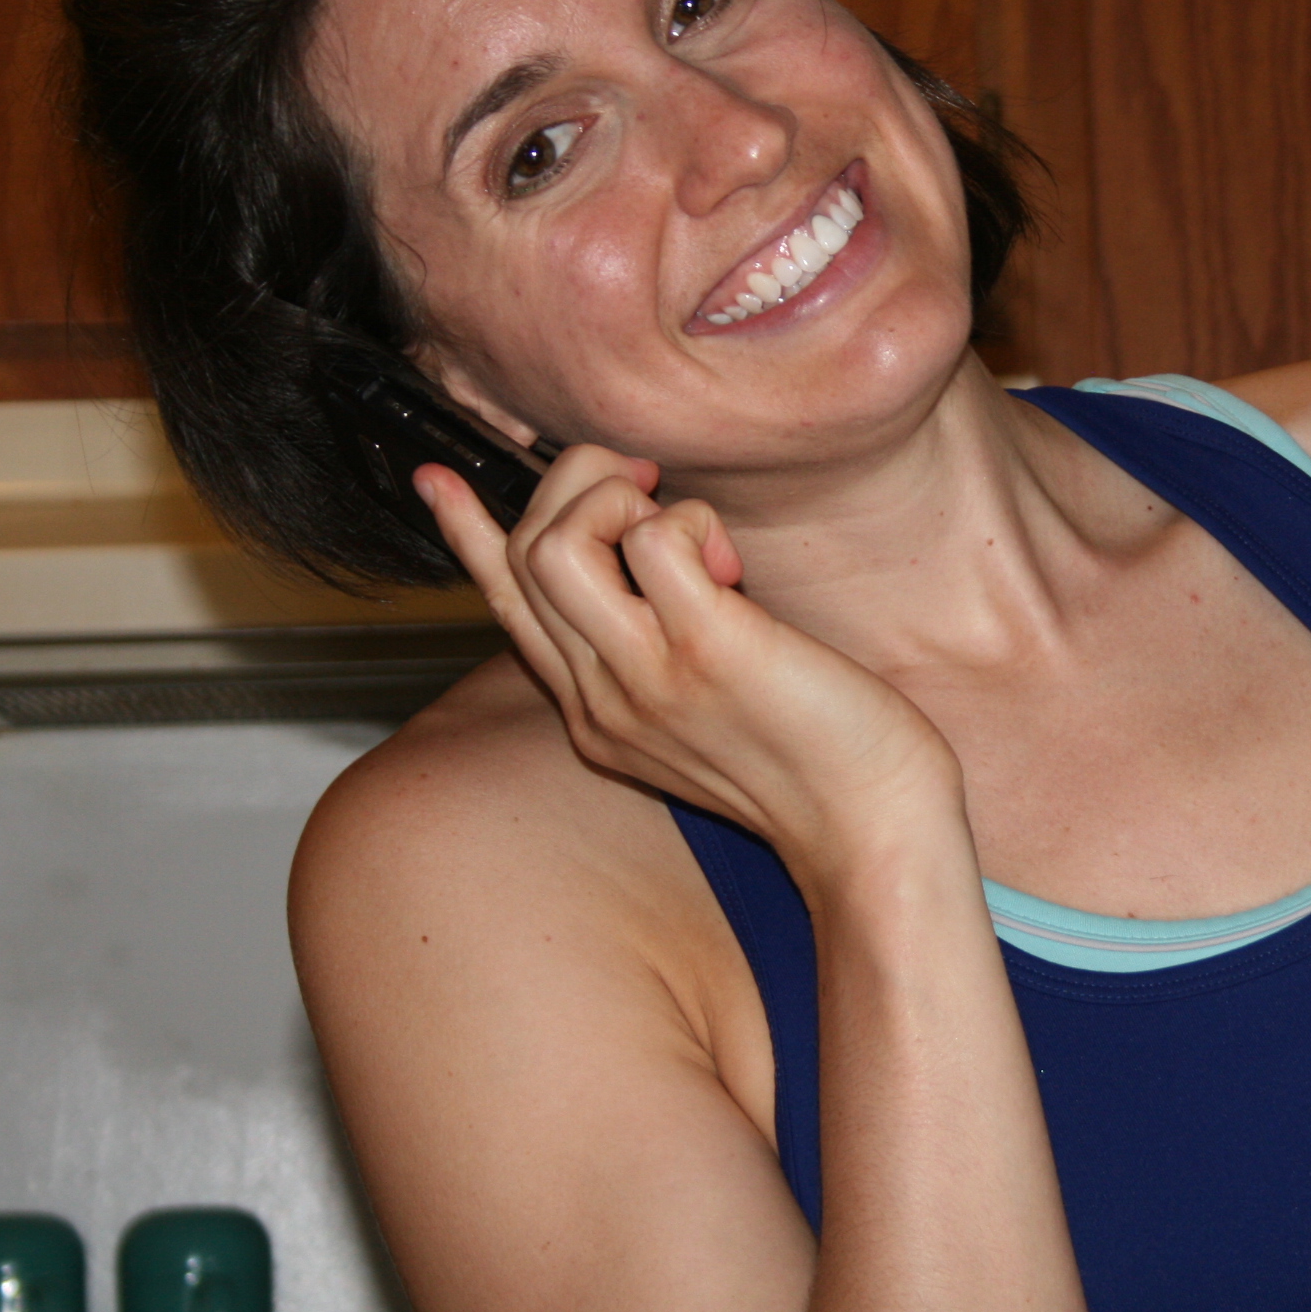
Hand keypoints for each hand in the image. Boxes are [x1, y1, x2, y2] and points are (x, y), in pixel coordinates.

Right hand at [418, 450, 964, 876]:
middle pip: (526, 553)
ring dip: (618, 499)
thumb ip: (657, 645)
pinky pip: (657, 542)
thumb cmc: (816, 757)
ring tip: (685, 526)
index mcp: (593, 712)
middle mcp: (601, 698)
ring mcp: (646, 678)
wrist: (873, 831)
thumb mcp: (705, 705)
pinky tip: (731, 566)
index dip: (466, 534)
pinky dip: (688, 522)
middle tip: (650, 487)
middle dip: (577, 483)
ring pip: (559, 544)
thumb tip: (650, 555)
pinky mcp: (706, 653)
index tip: (437, 479)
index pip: (504, 607)